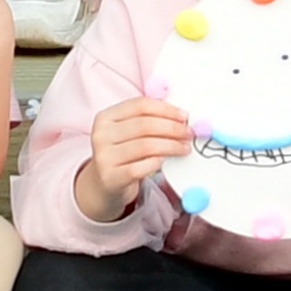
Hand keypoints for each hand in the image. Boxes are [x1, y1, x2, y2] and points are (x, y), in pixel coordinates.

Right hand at [79, 94, 195, 221]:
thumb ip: (147, 120)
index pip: (140, 105)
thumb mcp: (127, 133)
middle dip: (172, 128)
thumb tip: (180, 116)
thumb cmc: (122, 154)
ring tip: (184, 148)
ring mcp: (104, 157)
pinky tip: (166, 161)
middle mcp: (101, 135)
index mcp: (106, 117)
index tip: (184, 116)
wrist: (104, 185)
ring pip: (146, 146)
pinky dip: (158, 162)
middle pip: (145, 125)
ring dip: (171, 146)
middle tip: (188, 133)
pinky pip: (142, 167)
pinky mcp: (111, 177)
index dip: (166, 109)